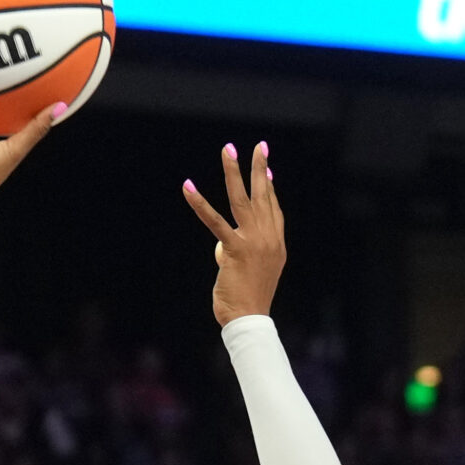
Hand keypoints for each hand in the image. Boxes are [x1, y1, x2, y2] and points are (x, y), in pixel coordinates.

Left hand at [182, 140, 288, 327]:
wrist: (250, 318)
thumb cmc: (248, 299)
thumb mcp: (249, 272)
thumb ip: (237, 253)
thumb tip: (222, 245)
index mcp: (276, 243)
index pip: (274, 208)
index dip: (269, 187)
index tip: (267, 169)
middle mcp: (269, 237)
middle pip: (263, 195)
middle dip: (259, 167)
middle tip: (259, 146)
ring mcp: (254, 241)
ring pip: (242, 199)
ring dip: (233, 171)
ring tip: (228, 149)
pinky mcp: (235, 248)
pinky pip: (214, 221)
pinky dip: (199, 203)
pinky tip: (188, 187)